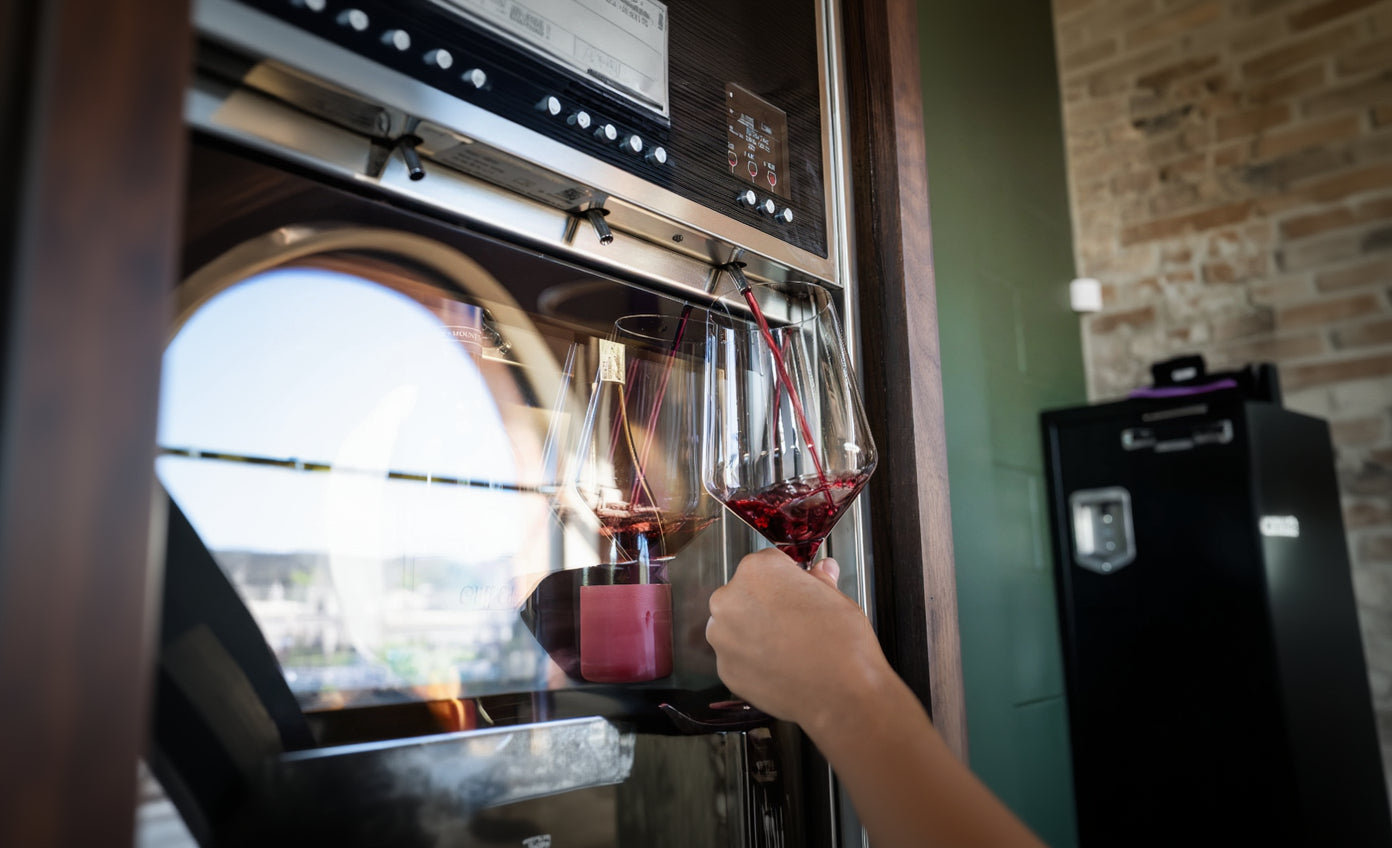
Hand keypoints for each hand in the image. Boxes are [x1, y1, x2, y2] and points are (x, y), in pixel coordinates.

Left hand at [705, 548, 893, 731]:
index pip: (767, 564)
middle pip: (744, 593)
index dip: (785, 579)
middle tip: (793, 621)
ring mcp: (723, 637)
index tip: (795, 591)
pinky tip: (779, 665)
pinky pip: (736, 657)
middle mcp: (730, 599)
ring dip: (754, 632)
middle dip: (765, 604)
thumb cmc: (841, 644)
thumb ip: (818, 580)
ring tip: (788, 646)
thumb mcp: (835, 598)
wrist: (841, 694)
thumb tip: (822, 571)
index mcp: (757, 571)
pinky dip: (752, 660)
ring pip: (735, 625)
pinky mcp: (724, 669)